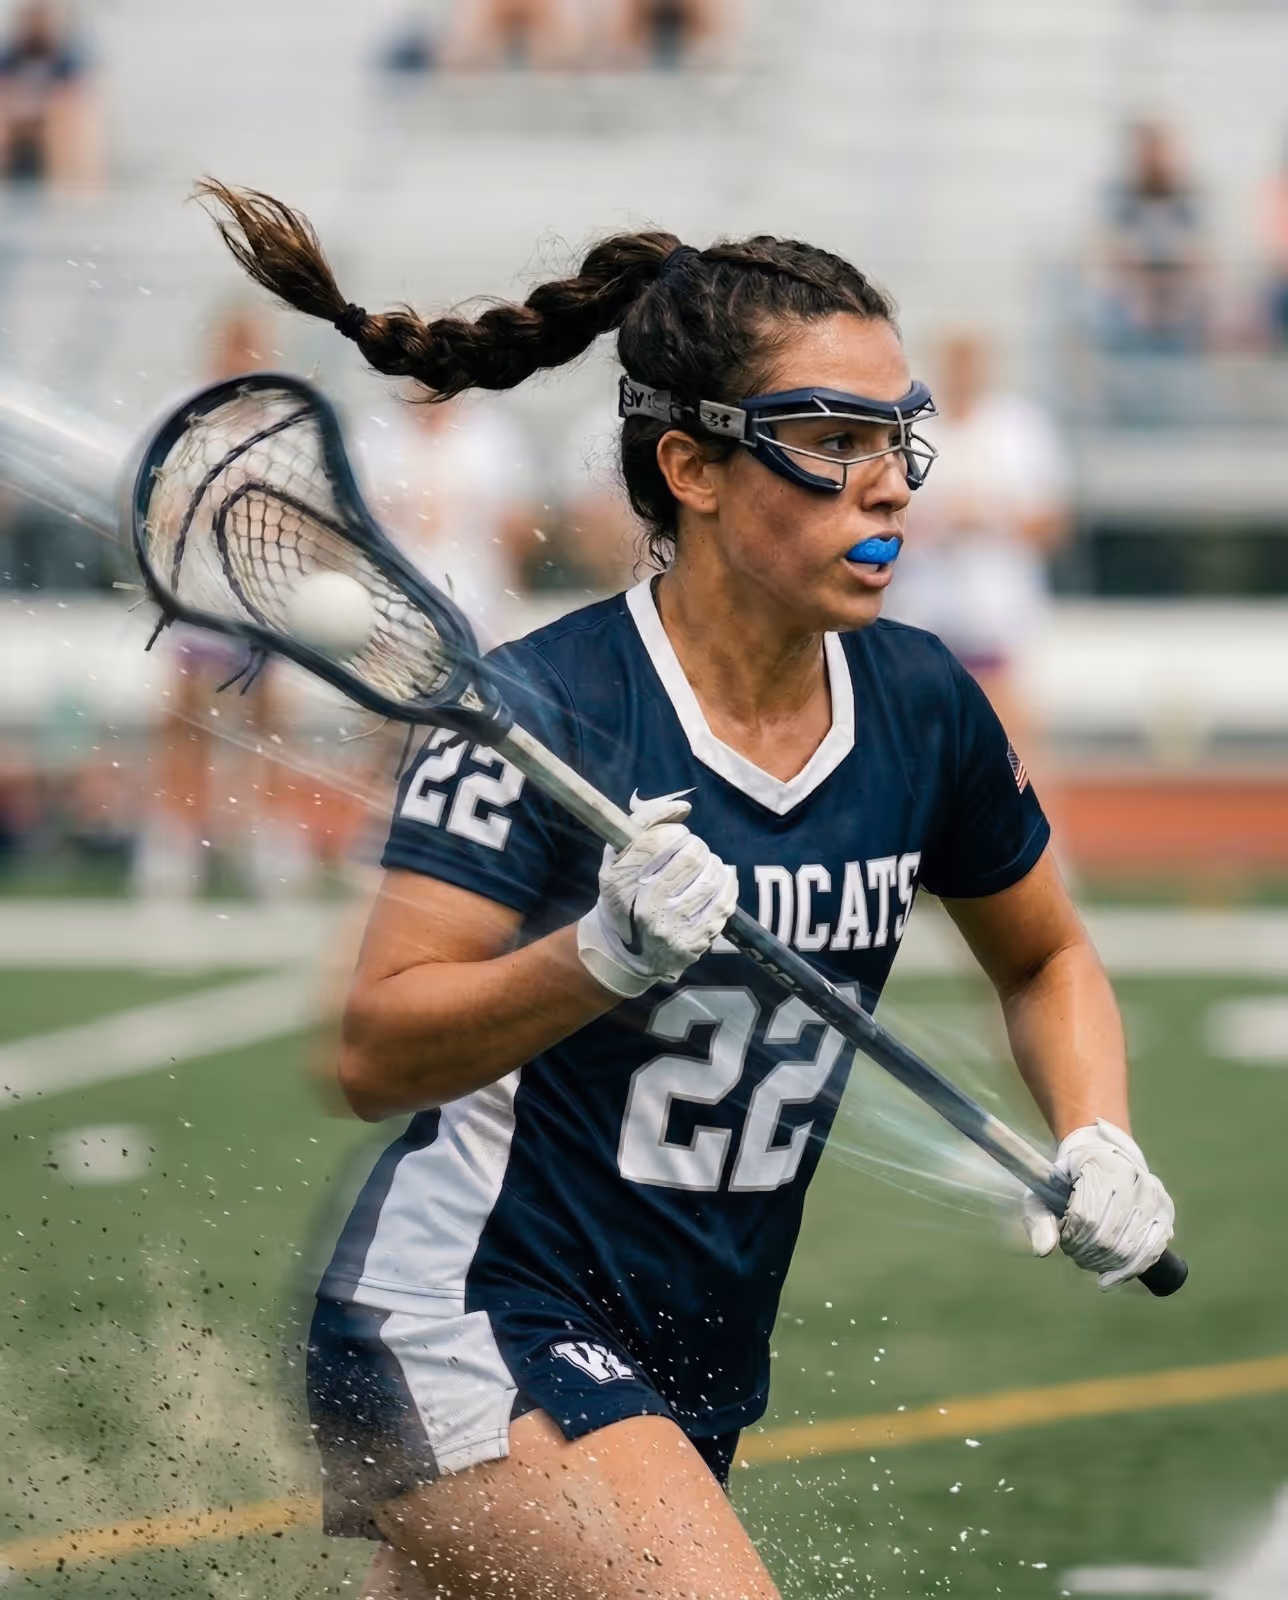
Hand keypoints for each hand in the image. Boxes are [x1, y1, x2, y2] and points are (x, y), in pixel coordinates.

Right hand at [577, 797, 738, 998]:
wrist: (629, 953)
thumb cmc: (624, 897)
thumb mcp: (615, 860)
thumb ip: (641, 825)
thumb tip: (683, 806)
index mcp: (621, 884)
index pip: (658, 842)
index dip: (674, 831)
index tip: (678, 833)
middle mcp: (645, 907)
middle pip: (691, 857)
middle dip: (697, 846)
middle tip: (694, 848)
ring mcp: (672, 927)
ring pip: (711, 877)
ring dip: (713, 863)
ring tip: (706, 863)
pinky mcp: (694, 941)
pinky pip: (724, 902)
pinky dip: (727, 884)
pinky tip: (720, 879)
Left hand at [1023, 1118, 1174, 1289]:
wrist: (1102, 1153)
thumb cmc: (1068, 1176)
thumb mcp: (1043, 1188)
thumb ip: (1038, 1217)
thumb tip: (1044, 1251)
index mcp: (1101, 1165)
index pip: (1086, 1217)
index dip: (1070, 1236)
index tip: (1063, 1234)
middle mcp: (1134, 1178)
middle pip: (1108, 1237)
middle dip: (1085, 1253)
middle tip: (1073, 1251)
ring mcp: (1154, 1195)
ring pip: (1129, 1248)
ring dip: (1103, 1264)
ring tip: (1088, 1259)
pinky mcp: (1165, 1211)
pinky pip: (1151, 1251)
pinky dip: (1128, 1271)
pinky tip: (1108, 1279)